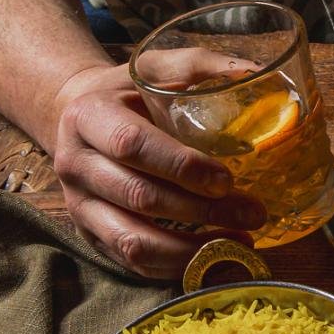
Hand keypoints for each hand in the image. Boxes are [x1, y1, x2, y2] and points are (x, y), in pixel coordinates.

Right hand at [48, 62, 262, 277]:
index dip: (181, 166)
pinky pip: (133, 263)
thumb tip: (259, 75)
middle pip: (139, 197)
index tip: (227, 178)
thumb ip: (200, 66)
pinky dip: (176, 266)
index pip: (132, 145)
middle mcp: (75, 164)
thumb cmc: (128, 93)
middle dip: (202, 212)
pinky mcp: (90, 235)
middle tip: (253, 212)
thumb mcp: (154, 67)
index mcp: (87, 117)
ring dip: (192, 249)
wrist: (77, 119)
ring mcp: (79, 205)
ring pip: (133, 240)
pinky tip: (215, 255)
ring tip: (240, 241)